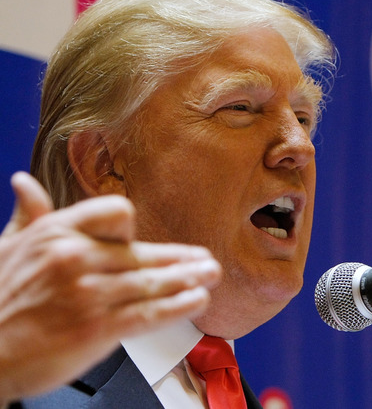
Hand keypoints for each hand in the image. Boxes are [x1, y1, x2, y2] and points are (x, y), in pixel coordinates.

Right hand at [0, 172, 221, 400]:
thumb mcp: (6, 249)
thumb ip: (29, 216)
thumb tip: (26, 184)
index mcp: (56, 233)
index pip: (115, 212)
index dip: (129, 227)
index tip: (138, 240)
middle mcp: (75, 258)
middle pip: (142, 252)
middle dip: (181, 259)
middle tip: (206, 260)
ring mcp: (88, 294)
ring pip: (151, 282)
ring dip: (188, 280)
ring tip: (209, 277)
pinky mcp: (97, 328)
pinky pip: (148, 312)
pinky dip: (177, 306)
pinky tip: (196, 300)